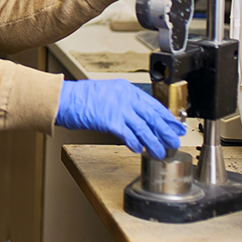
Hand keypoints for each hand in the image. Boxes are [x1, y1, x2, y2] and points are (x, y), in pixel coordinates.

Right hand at [55, 79, 185, 159]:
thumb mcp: (107, 93)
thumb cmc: (81, 97)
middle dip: (166, 131)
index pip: (154, 104)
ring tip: (160, 152)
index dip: (167, 117)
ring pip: (144, 129)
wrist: (65, 99)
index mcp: (127, 89)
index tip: (176, 126)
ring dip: (153, 143)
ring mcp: (119, 109)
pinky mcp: (111, 121)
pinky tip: (139, 149)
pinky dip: (136, 144)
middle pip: (153, 117)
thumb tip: (138, 118)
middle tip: (174, 142)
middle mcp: (126, 98)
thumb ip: (123, 103)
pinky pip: (129, 135)